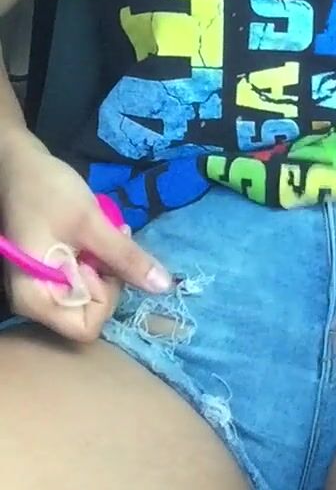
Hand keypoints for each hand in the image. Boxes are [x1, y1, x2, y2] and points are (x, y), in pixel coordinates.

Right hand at [0, 131, 171, 341]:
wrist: (18, 163)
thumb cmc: (47, 191)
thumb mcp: (91, 222)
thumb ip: (126, 257)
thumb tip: (164, 286)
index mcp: (35, 299)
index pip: (86, 326)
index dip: (105, 295)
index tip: (103, 258)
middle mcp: (34, 302)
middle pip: (87, 312)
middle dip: (107, 277)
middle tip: (108, 239)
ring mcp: (38, 287)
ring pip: (87, 293)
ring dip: (103, 265)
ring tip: (101, 232)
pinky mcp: (46, 271)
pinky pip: (78, 278)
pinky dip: (93, 259)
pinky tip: (93, 234)